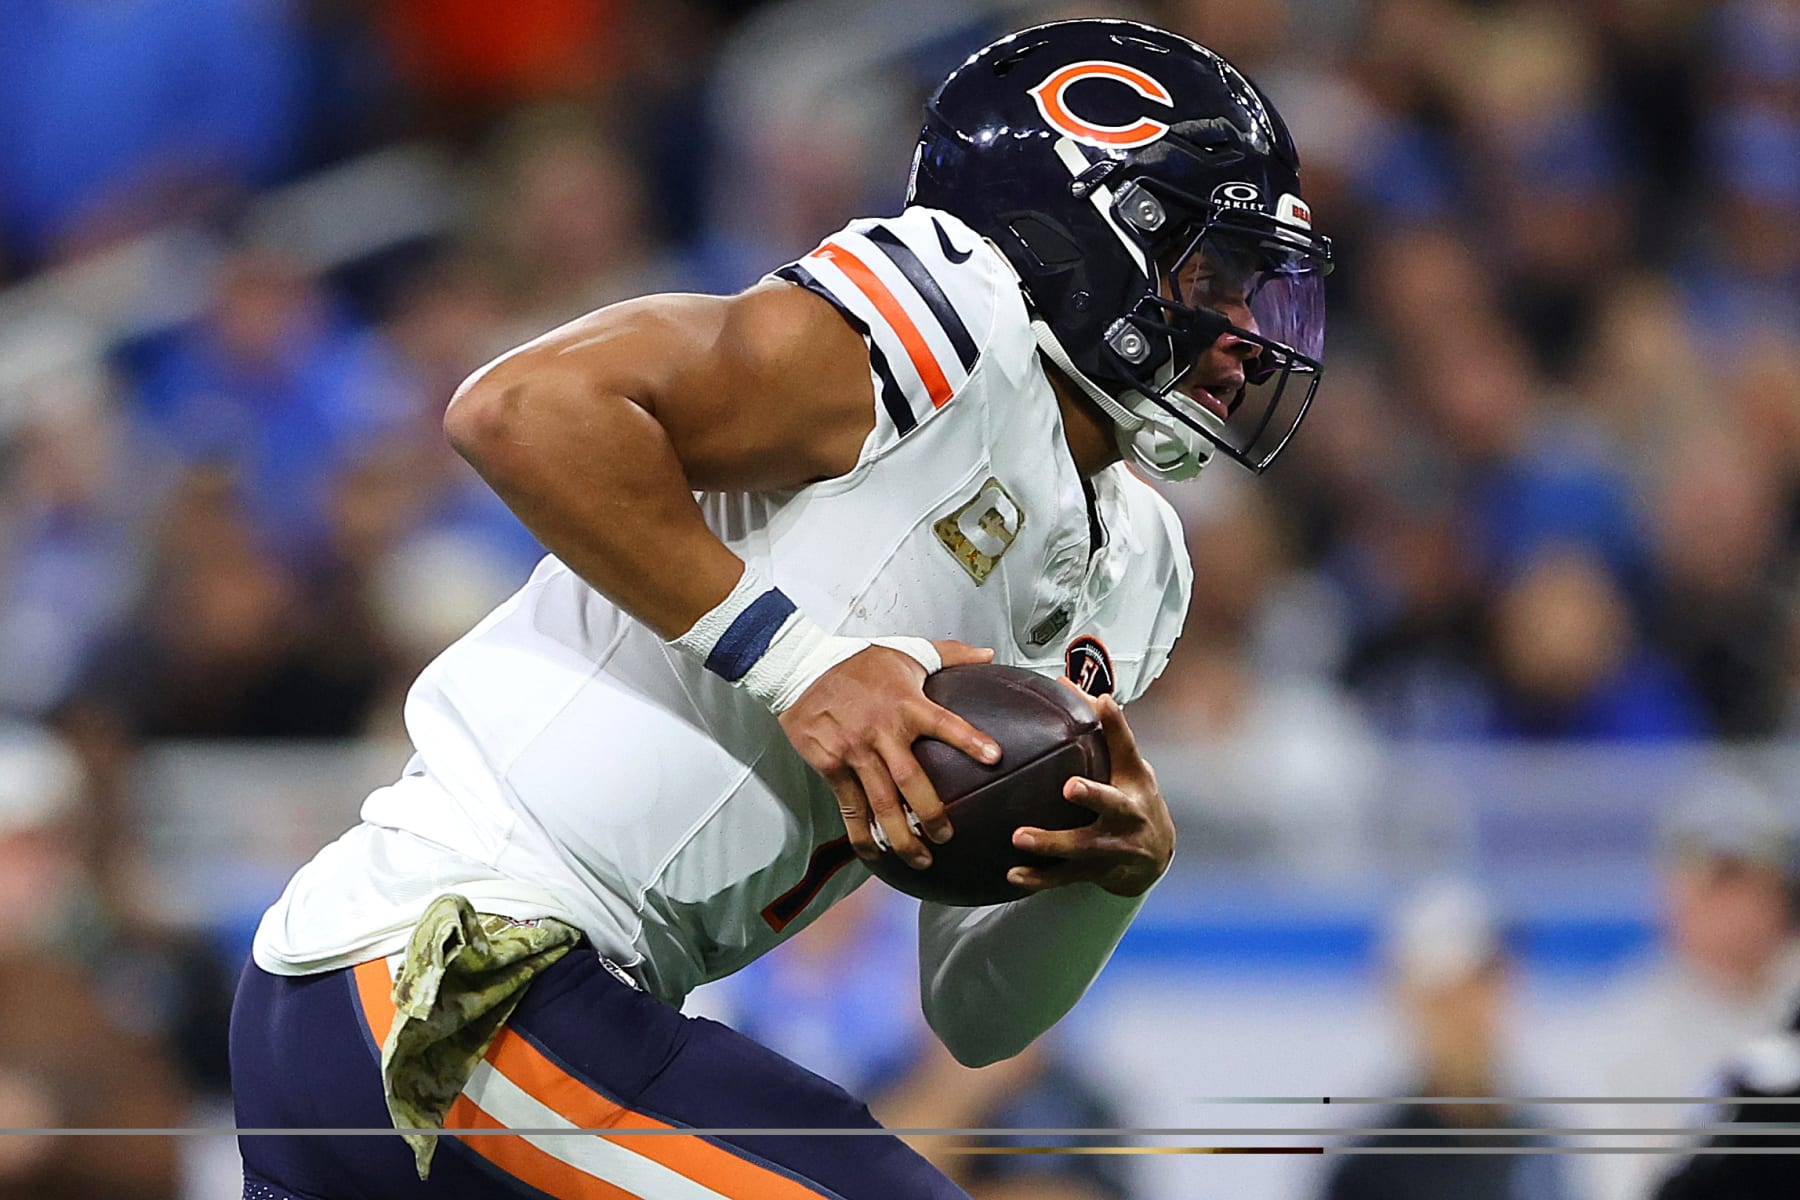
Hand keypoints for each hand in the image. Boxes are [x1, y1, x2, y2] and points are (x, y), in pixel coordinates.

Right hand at [781, 640, 999, 868]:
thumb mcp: (906, 650)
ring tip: (920, 858)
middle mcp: (882, 731)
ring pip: (881, 802)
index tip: (994, 758)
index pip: (944, 723)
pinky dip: (862, 834)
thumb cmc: (857, 662)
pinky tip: (875, 853)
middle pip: (911, 780)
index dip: (969, 740)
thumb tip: (989, 654)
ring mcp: (855, 751)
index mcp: (906, 704)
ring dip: (900, 836)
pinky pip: (849, 806)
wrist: (802, 668)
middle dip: (930, 814)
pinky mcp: (831, 764)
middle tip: (947, 837)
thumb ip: (950, 654)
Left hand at [1007, 691, 1173, 896]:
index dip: (1117, 725)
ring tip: (1019, 836)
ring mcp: (1113, 847)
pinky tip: (1012, 875)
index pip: (1127, 748)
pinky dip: (1039, 878)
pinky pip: (1064, 877)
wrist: (1154, 857)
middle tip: (1070, 787)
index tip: (1103, 702)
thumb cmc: (1133, 797)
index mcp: (1133, 783)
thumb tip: (1065, 680)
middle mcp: (1128, 815)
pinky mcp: (1095, 872)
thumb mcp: (1126, 765)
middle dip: (1093, 796)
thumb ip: (1100, 728)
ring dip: (1052, 843)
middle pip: (1112, 805)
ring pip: (1083, 847)